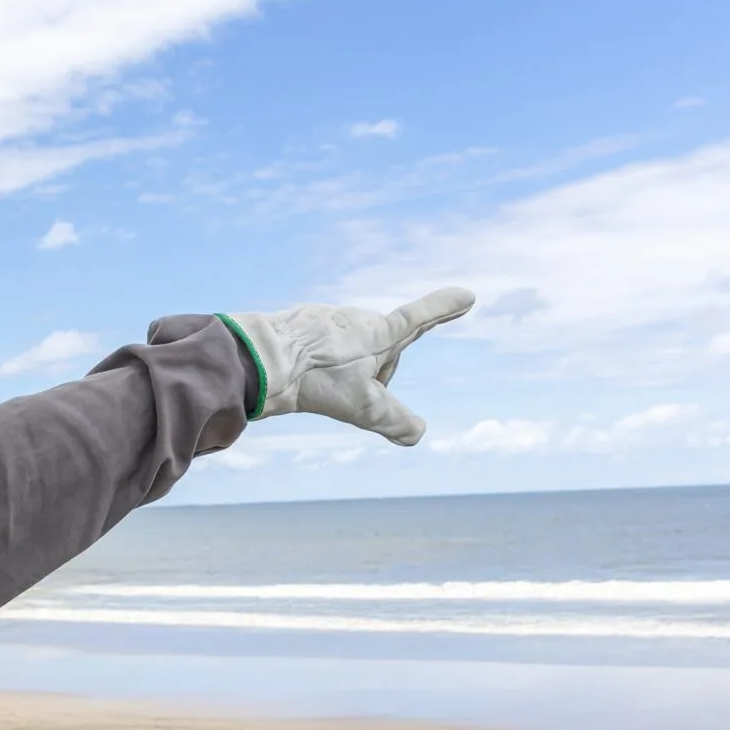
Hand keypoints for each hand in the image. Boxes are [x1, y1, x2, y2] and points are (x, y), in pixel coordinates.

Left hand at [226, 287, 472, 444]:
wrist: (261, 360)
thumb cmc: (317, 378)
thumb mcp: (363, 407)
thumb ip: (395, 421)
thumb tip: (418, 433)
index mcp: (380, 332)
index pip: (419, 319)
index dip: (442, 308)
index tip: (467, 296)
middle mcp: (357, 318)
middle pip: (378, 354)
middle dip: (371, 376)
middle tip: (344, 390)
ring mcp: (328, 317)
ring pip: (348, 353)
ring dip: (340, 372)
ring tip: (317, 384)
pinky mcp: (301, 323)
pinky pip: (319, 349)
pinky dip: (315, 365)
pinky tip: (298, 376)